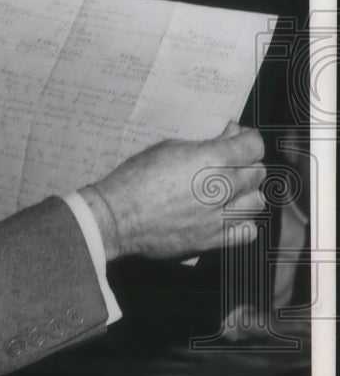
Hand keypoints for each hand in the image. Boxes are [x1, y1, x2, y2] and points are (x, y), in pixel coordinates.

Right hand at [81, 122, 265, 260]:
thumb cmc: (135, 178)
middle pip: (258, 173)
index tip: (237, 138)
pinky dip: (241, 222)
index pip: (254, 145)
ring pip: (257, 202)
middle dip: (245, 164)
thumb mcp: (167, 148)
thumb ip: (204, 143)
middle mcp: (222, 188)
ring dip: (246, 194)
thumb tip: (229, 136)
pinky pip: (247, 231)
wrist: (117, 216)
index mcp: (211, 160)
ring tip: (227, 191)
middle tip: (227, 163)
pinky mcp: (212, 240)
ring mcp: (219, 217)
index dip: (246, 138)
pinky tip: (226, 215)